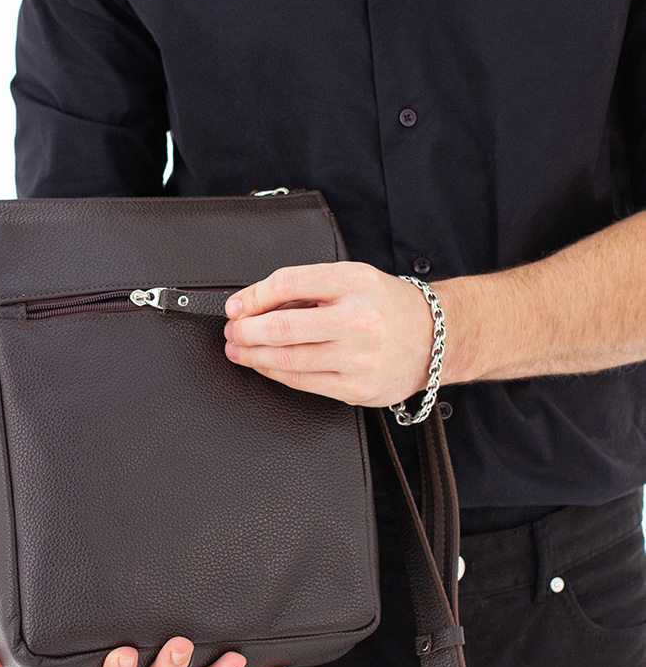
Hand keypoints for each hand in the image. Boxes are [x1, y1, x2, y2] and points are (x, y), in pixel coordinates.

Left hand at [222, 262, 435, 405]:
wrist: (434, 337)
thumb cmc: (387, 306)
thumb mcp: (352, 279)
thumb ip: (307, 287)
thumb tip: (254, 303)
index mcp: (353, 283)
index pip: (288, 284)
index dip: (252, 297)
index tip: (236, 306)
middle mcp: (357, 320)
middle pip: (282, 327)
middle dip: (246, 331)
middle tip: (233, 331)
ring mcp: (357, 357)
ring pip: (287, 359)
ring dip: (253, 355)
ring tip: (239, 349)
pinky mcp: (356, 387)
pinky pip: (303, 381)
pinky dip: (275, 373)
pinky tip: (264, 365)